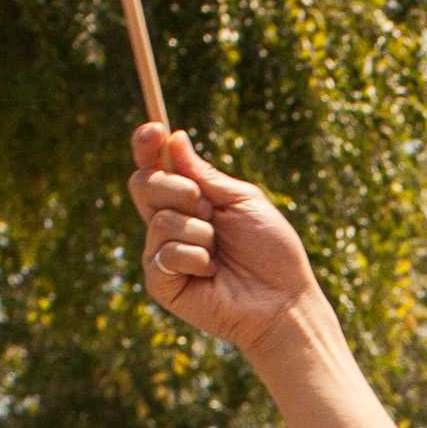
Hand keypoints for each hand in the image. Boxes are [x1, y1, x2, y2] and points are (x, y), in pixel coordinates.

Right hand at [131, 124, 320, 354]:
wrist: (283, 299)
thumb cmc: (270, 250)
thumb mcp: (241, 200)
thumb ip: (204, 175)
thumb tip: (174, 138)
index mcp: (188, 201)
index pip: (154, 167)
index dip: (147, 146)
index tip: (154, 128)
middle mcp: (170, 224)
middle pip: (143, 185)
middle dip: (175, 187)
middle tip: (207, 207)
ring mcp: (162, 254)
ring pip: (160, 219)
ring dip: (199, 231)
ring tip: (220, 251)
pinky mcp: (161, 284)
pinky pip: (165, 253)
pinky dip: (195, 257)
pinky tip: (212, 273)